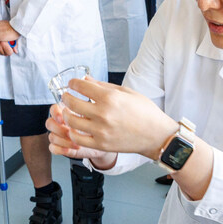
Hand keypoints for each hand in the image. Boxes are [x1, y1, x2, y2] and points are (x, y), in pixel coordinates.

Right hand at [45, 104, 114, 166]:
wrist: (107, 139)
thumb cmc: (103, 122)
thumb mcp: (99, 109)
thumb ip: (92, 101)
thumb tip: (89, 97)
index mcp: (68, 111)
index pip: (54, 109)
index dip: (55, 113)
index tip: (63, 116)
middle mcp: (62, 123)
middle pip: (49, 123)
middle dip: (59, 128)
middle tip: (71, 130)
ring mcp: (61, 135)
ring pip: (51, 136)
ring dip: (63, 139)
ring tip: (77, 142)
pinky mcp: (63, 147)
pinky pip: (53, 148)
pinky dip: (61, 149)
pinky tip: (73, 148)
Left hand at [59, 77, 177, 160]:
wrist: (156, 135)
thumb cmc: (145, 112)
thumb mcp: (127, 92)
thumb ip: (104, 86)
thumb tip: (86, 79)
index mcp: (110, 98)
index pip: (81, 86)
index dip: (73, 84)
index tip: (72, 84)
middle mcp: (103, 113)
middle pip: (72, 103)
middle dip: (65, 97)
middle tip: (66, 96)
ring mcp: (101, 130)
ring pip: (71, 121)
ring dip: (66, 115)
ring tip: (68, 112)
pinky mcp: (101, 144)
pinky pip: (78, 139)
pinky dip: (72, 132)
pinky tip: (74, 128)